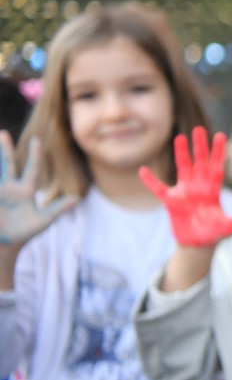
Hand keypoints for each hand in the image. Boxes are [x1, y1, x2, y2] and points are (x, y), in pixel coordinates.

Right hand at [0, 131, 76, 248]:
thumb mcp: (44, 220)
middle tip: (3, 133)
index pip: (31, 169)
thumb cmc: (26, 232)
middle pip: (7, 165)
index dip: (35, 155)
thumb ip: (58, 208)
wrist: (6, 245)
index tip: (37, 140)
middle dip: (4, 150)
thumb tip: (76, 197)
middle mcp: (9, 188)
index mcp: (25, 191)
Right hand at [139, 127, 231, 246]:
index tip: (221, 135)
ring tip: (180, 137)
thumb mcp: (230, 227)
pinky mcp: (171, 201)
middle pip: (200, 162)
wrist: (198, 244)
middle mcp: (199, 187)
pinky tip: (143, 170)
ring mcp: (184, 192)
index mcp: (213, 190)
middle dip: (200, 147)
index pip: (217, 167)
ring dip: (181, 153)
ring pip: (182, 168)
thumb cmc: (215, 233)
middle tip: (199, 129)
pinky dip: (151, 181)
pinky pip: (159, 188)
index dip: (219, 152)